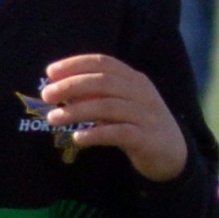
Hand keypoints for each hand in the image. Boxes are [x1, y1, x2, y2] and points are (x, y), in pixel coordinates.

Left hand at [38, 51, 183, 177]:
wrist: (172, 154)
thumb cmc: (137, 125)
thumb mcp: (118, 106)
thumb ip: (96, 96)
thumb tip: (61, 90)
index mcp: (134, 79)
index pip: (104, 63)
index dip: (76, 64)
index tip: (50, 72)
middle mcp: (140, 92)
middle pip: (104, 82)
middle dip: (71, 85)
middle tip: (46, 95)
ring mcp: (145, 115)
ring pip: (108, 107)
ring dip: (77, 111)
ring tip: (53, 118)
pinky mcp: (146, 138)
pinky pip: (119, 133)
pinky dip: (97, 134)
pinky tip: (78, 138)